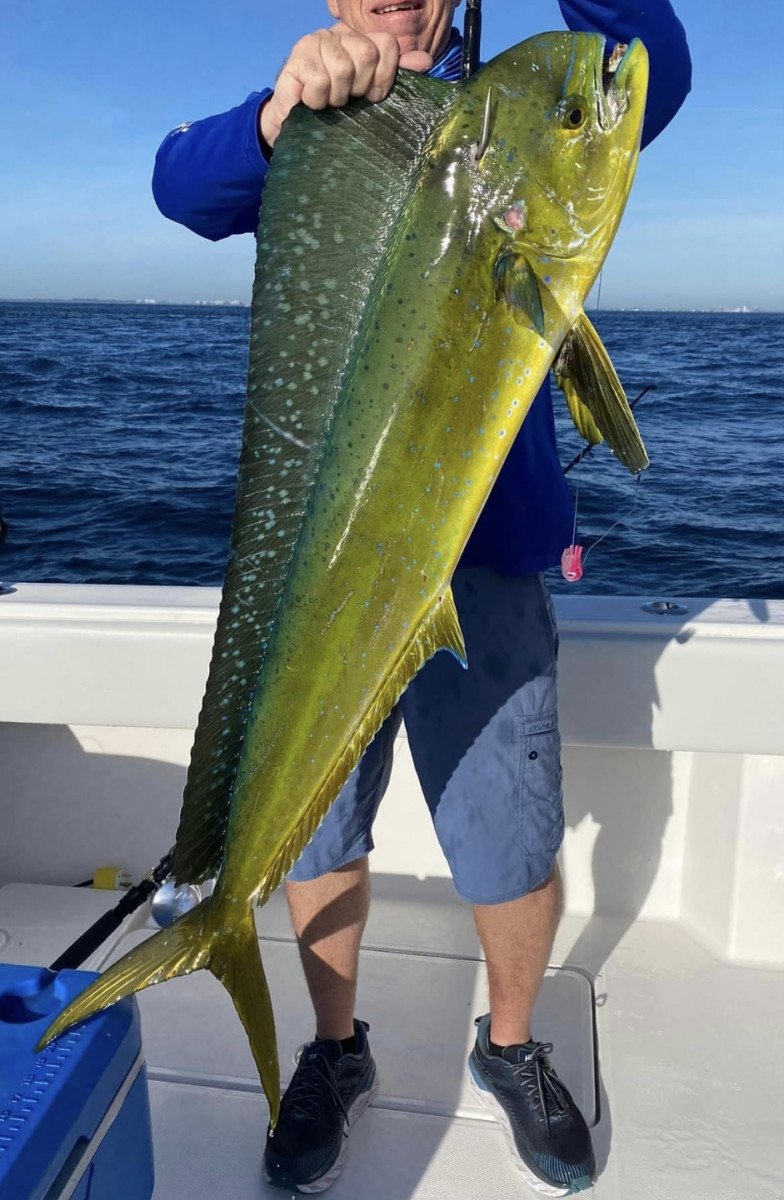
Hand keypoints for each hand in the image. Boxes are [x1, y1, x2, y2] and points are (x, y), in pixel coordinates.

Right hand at [259, 22, 433, 149]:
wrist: (296, 124)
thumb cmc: (337, 109)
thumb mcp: (370, 94)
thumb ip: (397, 75)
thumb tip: (425, 62)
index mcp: (361, 39)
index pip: (387, 44)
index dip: (385, 76)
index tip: (372, 96)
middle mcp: (340, 34)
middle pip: (367, 54)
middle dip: (359, 88)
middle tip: (348, 99)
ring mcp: (317, 41)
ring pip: (343, 68)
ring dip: (337, 97)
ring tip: (330, 101)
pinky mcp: (297, 56)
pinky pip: (319, 80)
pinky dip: (318, 100)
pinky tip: (312, 102)